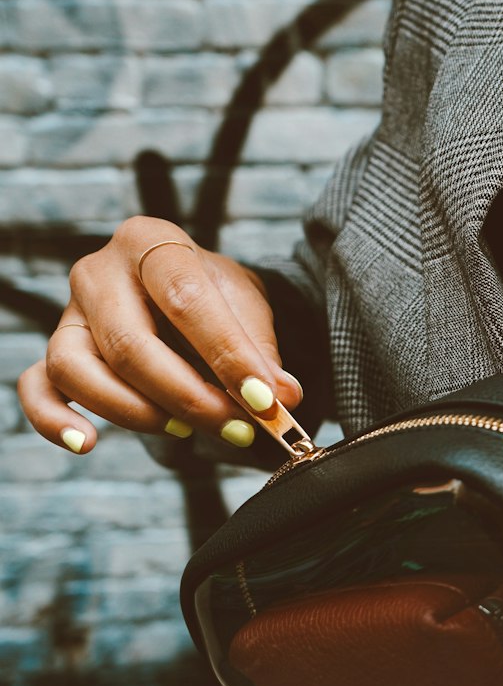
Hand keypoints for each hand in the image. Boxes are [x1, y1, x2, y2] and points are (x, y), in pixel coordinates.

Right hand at [17, 217, 302, 453]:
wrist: (184, 293)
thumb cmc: (213, 297)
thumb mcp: (246, 306)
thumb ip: (261, 351)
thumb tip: (283, 399)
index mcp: (153, 242)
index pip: (185, 297)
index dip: (227, 354)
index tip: (265, 401)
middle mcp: (100, 272)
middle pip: (128, 342)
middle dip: (187, 396)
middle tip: (236, 428)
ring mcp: (70, 314)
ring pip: (76, 367)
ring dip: (134, 411)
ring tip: (184, 429)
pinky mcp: (54, 353)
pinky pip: (36, 387)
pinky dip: (54, 419)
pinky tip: (87, 443)